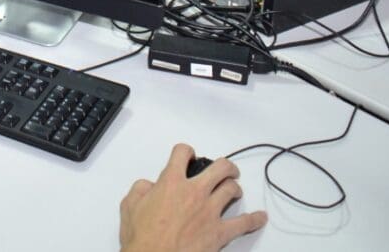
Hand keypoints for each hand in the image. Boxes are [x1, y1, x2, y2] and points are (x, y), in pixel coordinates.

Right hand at [119, 144, 266, 251]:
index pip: (182, 153)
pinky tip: (260, 217)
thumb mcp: (129, 206)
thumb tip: (149, 185)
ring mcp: (210, 212)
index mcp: (171, 183)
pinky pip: (243, 223)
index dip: (185, 151)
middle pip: (219, 168)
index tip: (187, 155)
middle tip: (225, 169)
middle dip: (224, 166)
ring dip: (234, 187)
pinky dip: (254, 220)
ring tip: (234, 189)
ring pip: (231, 189)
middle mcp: (194, 192)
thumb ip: (140, 188)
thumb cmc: (142, 238)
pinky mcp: (219, 233)